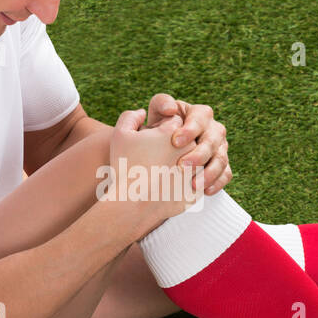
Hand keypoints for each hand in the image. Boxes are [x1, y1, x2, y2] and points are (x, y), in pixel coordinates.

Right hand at [108, 108, 200, 230]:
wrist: (131, 204)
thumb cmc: (125, 167)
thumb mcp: (120, 134)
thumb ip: (131, 116)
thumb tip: (142, 113)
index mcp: (175, 131)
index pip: (175, 121)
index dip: (161, 130)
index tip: (152, 140)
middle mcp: (191, 148)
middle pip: (186, 140)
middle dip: (174, 146)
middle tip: (154, 157)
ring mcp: (197, 170)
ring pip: (191, 162)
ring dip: (181, 165)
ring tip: (159, 174)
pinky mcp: (197, 191)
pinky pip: (191, 183)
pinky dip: (181, 185)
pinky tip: (165, 188)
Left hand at [143, 93, 231, 194]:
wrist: (163, 150)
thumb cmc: (159, 129)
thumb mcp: (158, 113)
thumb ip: (162, 103)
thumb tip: (171, 109)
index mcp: (199, 114)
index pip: (200, 118)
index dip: (190, 129)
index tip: (175, 142)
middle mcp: (213, 130)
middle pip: (213, 140)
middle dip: (199, 154)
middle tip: (182, 166)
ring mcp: (220, 149)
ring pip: (221, 159)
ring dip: (209, 172)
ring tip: (194, 184)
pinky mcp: (222, 166)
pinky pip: (226, 174)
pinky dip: (217, 183)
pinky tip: (205, 191)